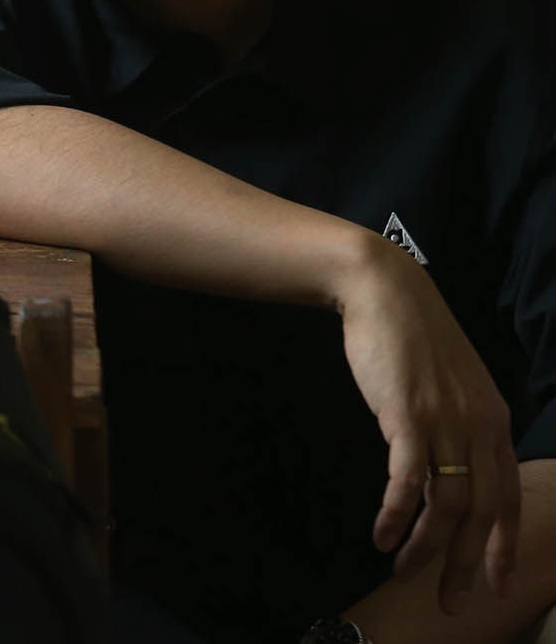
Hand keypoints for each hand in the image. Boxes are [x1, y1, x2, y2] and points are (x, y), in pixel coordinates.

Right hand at [337, 235, 519, 613]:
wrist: (382, 291)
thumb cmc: (408, 335)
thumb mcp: (449, 382)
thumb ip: (458, 421)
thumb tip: (449, 461)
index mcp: (493, 418)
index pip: (508, 495)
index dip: (502, 542)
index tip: (493, 581)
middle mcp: (479, 425)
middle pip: (482, 511)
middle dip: (467, 562)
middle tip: (451, 599)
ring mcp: (445, 421)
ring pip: (446, 503)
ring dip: (426, 547)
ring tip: (405, 572)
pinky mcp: (408, 417)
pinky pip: (408, 481)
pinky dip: (398, 514)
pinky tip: (383, 535)